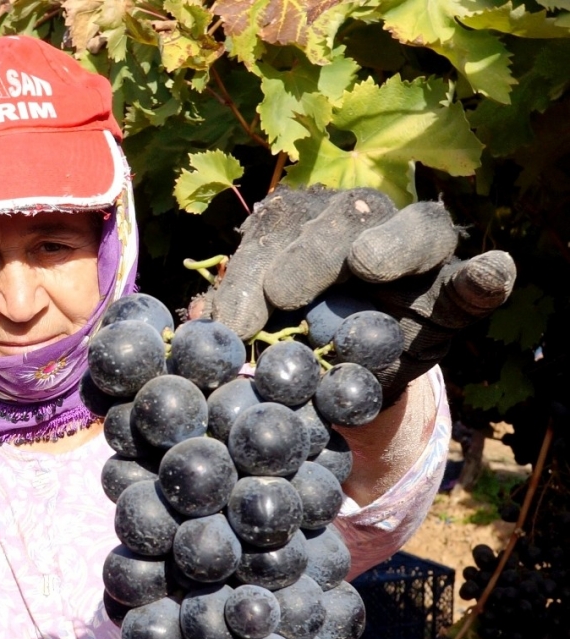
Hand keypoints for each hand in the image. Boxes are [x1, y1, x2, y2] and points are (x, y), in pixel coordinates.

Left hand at [201, 186, 514, 404]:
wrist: (355, 375)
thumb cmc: (300, 341)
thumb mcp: (264, 333)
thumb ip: (236, 320)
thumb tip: (192, 322)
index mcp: (304, 229)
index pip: (275, 237)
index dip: (249, 278)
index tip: (233, 323)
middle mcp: (362, 224)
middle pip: (343, 219)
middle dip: (309, 255)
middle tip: (284, 293)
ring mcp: (418, 249)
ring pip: (416, 227)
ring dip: (393, 243)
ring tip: (369, 265)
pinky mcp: (458, 285)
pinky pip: (475, 276)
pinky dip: (484, 276)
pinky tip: (491, 274)